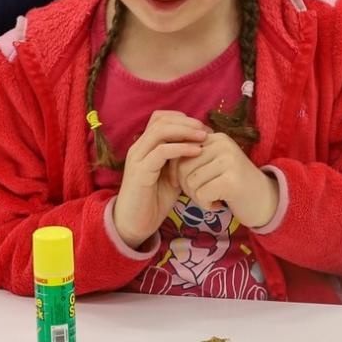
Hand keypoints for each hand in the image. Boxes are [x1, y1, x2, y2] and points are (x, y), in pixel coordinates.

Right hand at [114, 111, 208, 248]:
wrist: (136, 224)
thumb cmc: (155, 200)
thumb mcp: (173, 174)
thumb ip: (182, 159)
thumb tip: (203, 145)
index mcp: (145, 146)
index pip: (161, 118)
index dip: (184, 119)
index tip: (204, 129)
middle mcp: (139, 147)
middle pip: (161, 119)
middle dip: (187, 122)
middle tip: (206, 130)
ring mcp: (138, 158)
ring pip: (160, 130)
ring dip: (185, 131)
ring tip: (204, 137)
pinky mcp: (140, 171)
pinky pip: (161, 151)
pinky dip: (181, 148)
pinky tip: (196, 151)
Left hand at [176, 133, 278, 228]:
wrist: (266, 201)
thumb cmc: (234, 185)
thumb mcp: (214, 165)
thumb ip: (194, 158)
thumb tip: (164, 156)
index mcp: (216, 138)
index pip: (180, 150)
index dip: (175, 170)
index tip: (181, 184)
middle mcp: (223, 144)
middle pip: (183, 167)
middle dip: (186, 186)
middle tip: (202, 195)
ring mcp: (228, 161)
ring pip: (190, 182)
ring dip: (197, 197)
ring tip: (211, 199)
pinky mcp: (231, 180)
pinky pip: (202, 194)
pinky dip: (206, 204)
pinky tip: (217, 204)